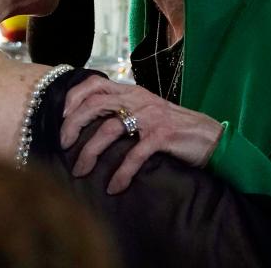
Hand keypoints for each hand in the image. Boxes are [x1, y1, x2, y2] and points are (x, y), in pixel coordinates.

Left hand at [60, 76, 221, 193]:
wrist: (211, 137)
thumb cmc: (173, 128)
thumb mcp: (146, 111)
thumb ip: (122, 110)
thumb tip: (88, 122)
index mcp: (131, 91)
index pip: (94, 83)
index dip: (73, 97)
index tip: (59, 117)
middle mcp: (138, 99)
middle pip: (95, 104)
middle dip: (73, 125)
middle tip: (63, 145)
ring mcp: (151, 116)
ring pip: (109, 130)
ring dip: (90, 153)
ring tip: (80, 171)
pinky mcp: (162, 135)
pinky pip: (134, 154)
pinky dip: (121, 173)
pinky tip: (114, 187)